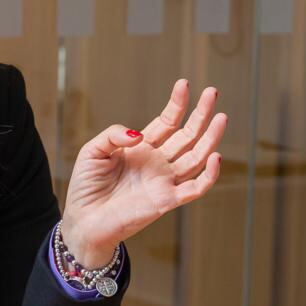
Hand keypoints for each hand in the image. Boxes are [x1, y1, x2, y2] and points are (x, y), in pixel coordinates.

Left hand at [59, 79, 224, 266]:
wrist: (84, 220)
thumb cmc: (86, 187)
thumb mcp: (92, 151)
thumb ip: (113, 135)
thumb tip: (140, 134)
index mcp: (142, 148)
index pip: (166, 122)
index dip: (177, 104)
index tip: (184, 84)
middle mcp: (157, 163)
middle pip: (187, 135)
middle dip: (201, 114)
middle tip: (212, 92)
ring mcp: (164, 181)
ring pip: (197, 157)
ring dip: (210, 138)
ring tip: (221, 117)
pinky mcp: (166, 201)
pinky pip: (195, 188)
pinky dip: (209, 175)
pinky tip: (216, 156)